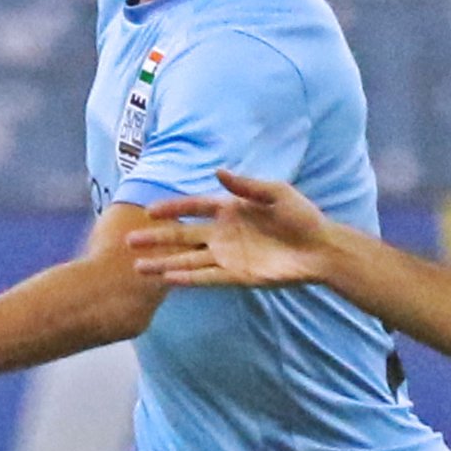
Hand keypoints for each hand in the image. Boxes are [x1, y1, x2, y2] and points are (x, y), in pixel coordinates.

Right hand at [127, 171, 335, 287]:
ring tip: (138, 267)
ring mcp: (228, 256)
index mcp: (230, 209)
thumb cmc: (302, 217)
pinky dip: (187, 278)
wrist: (320, 249)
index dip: (172, 208)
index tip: (148, 210)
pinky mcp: (237, 275)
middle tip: (129, 241)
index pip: (193, 206)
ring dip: (164, 263)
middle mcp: (223, 233)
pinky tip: (168, 277)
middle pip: (182, 236)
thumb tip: (217, 173)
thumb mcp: (277, 193)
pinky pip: (207, 277)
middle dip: (156, 238)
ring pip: (188, 260)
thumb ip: (246, 185)